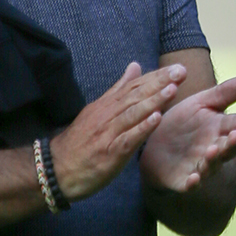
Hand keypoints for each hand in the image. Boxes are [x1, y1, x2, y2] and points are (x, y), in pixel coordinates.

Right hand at [50, 62, 185, 201]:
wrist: (55, 170)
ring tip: (172, 89)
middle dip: (159, 83)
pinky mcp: (109, 153)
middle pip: (136, 96)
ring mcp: (108, 134)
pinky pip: (127, 139)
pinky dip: (142, 128)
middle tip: (180, 72)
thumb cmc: (81, 141)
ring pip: (132, 114)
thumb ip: (119, 89)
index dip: (156, 77)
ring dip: (154, 101)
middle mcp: (108, 116)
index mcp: (107, 105)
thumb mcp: (99, 110)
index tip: (177, 68)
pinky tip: (156, 119)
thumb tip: (135, 66)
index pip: (134, 86)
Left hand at [139, 75, 235, 191]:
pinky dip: (193, 183)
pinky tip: (194, 178)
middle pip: (227, 148)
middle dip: (232, 143)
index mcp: (219, 129)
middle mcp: (214, 149)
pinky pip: (189, 184)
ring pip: (211, 166)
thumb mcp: (201, 103)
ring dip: (213, 160)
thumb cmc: (182, 123)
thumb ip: (224, 93)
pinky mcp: (183, 180)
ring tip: (212, 150)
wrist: (153, 146)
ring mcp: (200, 166)